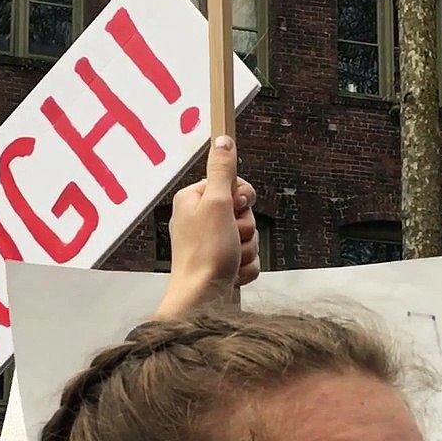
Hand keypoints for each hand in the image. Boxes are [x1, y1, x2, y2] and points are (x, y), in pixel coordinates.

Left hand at [155, 135, 258, 317]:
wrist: (202, 300)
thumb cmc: (205, 254)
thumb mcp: (216, 203)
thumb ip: (222, 171)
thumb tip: (223, 140)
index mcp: (193, 199)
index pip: (233, 184)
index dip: (242, 197)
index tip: (237, 206)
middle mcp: (199, 219)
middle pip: (243, 211)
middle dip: (245, 227)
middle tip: (230, 238)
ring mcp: (210, 243)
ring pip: (248, 236)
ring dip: (246, 249)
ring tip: (229, 259)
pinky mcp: (220, 263)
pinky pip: (247, 257)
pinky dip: (244, 266)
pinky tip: (231, 273)